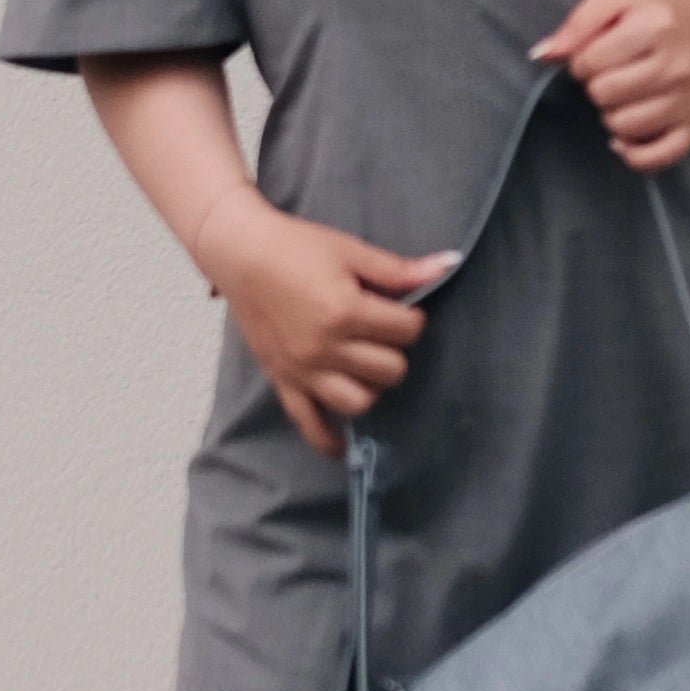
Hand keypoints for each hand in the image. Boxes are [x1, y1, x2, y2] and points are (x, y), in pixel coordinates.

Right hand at [195, 192, 458, 451]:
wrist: (240, 253)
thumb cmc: (295, 246)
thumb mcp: (351, 251)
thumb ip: (399, 270)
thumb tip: (449, 266)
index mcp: (345, 311)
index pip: (408, 331)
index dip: (410, 318)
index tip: (398, 308)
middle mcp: (325, 347)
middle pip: (390, 370)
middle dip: (394, 350)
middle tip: (380, 333)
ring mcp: (303, 370)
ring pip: (359, 402)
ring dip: (371, 386)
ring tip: (365, 366)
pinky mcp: (283, 381)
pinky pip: (309, 423)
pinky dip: (328, 440)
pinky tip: (344, 444)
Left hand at [535, 0, 689, 175]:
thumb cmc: (656, 16)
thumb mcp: (617, 1)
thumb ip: (576, 24)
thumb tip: (543, 55)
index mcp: (658, 25)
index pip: (590, 61)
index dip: (583, 60)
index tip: (599, 54)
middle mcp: (679, 64)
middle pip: (603, 94)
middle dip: (598, 86)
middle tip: (614, 74)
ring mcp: (689, 100)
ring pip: (621, 126)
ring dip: (612, 114)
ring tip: (626, 96)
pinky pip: (652, 158)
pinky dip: (631, 152)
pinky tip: (627, 135)